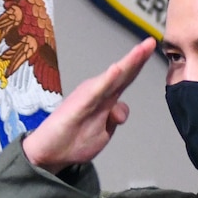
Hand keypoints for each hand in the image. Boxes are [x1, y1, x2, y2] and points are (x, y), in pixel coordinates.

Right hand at [20, 37, 156, 172]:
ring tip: (139, 51)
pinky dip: (106, 81)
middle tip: (151, 42)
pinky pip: (95, 93)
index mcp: (103, 98)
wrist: (46, 154)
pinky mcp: (77, 107)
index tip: (152, 47)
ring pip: (111, 79)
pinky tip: (116, 70)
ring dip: (126, 64)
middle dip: (137, 57)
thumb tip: (122, 109)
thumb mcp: (101, 133)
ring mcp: (87, 99)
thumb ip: (113, 119)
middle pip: (121, 74)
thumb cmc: (71, 140)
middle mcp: (96, 93)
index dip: (139, 63)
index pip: (125, 79)